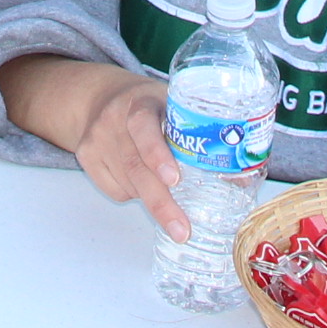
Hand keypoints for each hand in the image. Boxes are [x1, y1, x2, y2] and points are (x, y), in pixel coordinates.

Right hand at [0, 54, 190, 237]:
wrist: (100, 97)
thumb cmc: (149, 106)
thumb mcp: (174, 106)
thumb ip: (202, 137)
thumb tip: (240, 179)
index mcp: (141, 102)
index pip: (144, 127)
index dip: (157, 155)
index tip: (174, 180)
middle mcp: (114, 119)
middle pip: (136, 167)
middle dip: (161, 203)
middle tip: (181, 230)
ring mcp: (96, 138)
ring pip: (129, 185)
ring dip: (153, 199)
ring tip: (169, 198)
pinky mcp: (86, 156)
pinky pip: (115, 191)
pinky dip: (133, 195)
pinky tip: (140, 180)